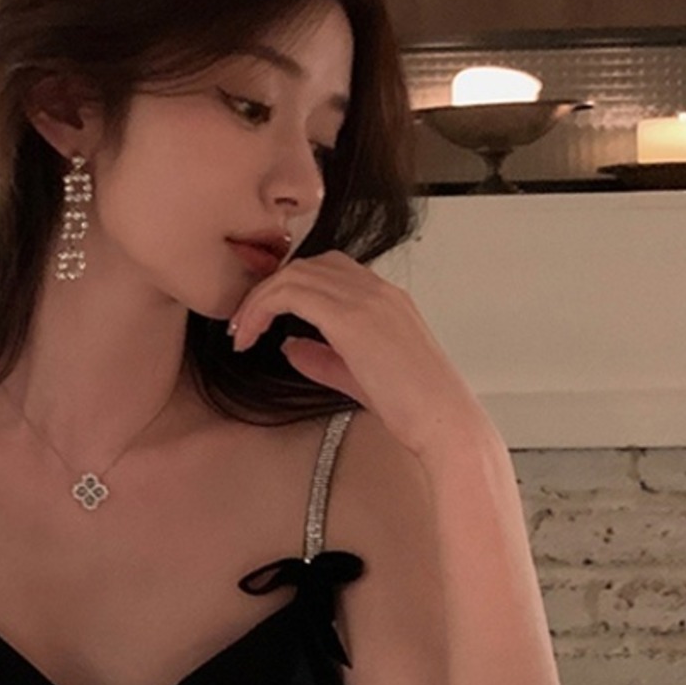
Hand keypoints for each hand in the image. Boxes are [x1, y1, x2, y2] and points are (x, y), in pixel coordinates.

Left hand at [227, 252, 486, 460]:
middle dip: (266, 289)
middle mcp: (376, 290)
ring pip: (293, 274)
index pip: (325, 270)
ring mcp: (366, 299)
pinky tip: (250, 334)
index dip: (287, 287)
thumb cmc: (413, 406)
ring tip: (242, 331)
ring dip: (258, 298)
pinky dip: (262, 308)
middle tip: (243, 323)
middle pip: (305, 264)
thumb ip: (322, 357)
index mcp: (383, 299)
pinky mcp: (352, 319)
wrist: (443, 420)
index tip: (262, 317)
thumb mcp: (357, 375)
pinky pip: (291, 294)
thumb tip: (288, 345)